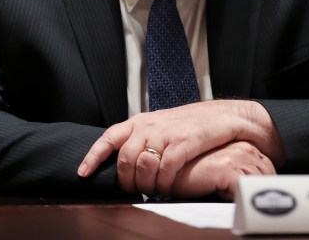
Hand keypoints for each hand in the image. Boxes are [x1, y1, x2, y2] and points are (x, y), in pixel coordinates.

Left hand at [77, 100, 283, 196]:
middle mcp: (149, 126)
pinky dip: (164, 184)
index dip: (93, 156)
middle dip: (126, 182)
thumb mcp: (163, 127)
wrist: (225, 116)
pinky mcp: (183, 143)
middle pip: (124, 159)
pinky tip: (167, 188)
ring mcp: (166, 134)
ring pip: (143, 167)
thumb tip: (127, 164)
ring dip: (146, 186)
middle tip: (134, 192)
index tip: (83, 174)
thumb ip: (145, 140)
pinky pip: (165, 170)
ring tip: (153, 191)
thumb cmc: (193, 125)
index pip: (109, 137)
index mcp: (141, 121)